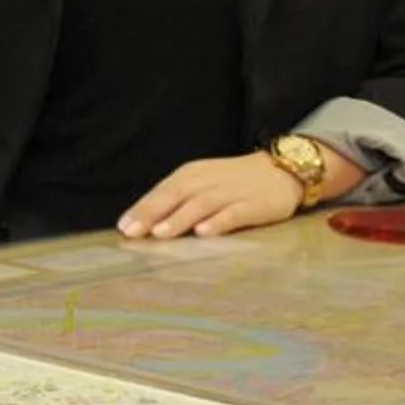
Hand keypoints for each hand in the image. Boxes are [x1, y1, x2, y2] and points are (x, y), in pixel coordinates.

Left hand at [118, 153, 306, 239]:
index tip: (123, 227)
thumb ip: (177, 201)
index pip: (163, 191)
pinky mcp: (254, 205)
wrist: (281, 171)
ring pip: (201, 204)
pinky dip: (218, 222)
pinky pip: (234, 213)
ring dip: (179, 218)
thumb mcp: (202, 184)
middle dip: (152, 213)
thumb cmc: (233, 182)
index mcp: (192, 175)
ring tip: (161, 233)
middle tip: (133, 232)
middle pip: (176, 195)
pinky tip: (203, 232)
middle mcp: (208, 181)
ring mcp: (232, 192)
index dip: (142, 208)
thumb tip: (143, 223)